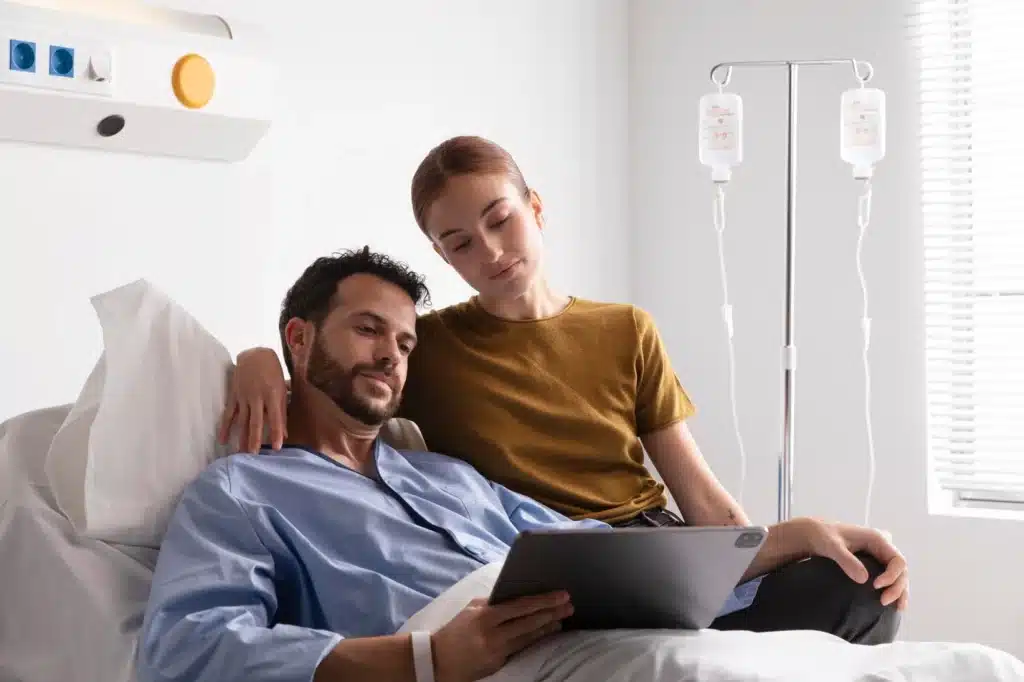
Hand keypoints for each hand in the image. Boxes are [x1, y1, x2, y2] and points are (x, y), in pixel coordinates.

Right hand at [218, 347, 288, 452]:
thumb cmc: (273, 372)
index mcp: (273, 393)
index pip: (276, 417)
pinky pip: (229, 414)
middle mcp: (257, 396)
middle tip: (254, 456)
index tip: (277, 447)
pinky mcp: (234, 396)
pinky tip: (223, 440)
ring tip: (241, 454)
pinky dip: (225, 427)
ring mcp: (243, 396)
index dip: (276, 432)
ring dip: (241, 437)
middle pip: (256, 421)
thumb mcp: (281, 389)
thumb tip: (284, 434)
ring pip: (242, 421)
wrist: (254, 354)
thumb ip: (281, 412)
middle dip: (255, 439)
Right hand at [430, 592, 572, 681]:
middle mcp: (492, 634)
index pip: (520, 606)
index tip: (561, 595)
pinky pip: (521, 649)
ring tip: (562, 619)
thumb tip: (518, 595)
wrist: (438, 660)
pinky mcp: (498, 664)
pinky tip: (546, 633)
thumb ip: (493, 602)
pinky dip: (535, 639)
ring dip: (548, 627)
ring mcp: (496, 651)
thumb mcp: (471, 610)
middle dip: (552, 613)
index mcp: (485, 616)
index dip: (543, 601)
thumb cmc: (455, 630)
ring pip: (528, 637)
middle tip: (569, 605)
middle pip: (529, 622)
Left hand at [797, 518, 908, 610]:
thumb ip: (846, 560)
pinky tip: (892, 603)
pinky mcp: (874, 563)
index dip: (892, 575)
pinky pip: (888, 577)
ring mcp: (879, 555)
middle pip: (900, 570)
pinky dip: (892, 589)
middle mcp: (882, 547)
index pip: (897, 560)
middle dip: (897, 587)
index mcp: (877, 539)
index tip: (876, 586)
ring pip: (897, 575)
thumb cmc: (824, 537)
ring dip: (898, 591)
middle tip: (884, 602)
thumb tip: (864, 579)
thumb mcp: (832, 547)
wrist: (816, 534)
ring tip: (897, 608)